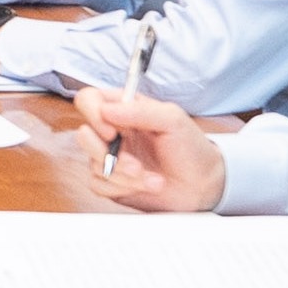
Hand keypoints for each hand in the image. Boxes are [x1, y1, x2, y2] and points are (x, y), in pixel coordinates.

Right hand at [54, 83, 223, 211]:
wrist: (203, 185)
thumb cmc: (191, 148)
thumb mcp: (173, 120)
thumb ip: (140, 111)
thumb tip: (106, 110)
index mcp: (124, 109)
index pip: (89, 100)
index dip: (92, 114)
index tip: (111, 132)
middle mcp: (114, 132)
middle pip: (84, 135)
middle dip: (109, 154)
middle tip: (135, 164)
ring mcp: (111, 158)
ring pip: (93, 164)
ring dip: (124, 175)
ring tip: (152, 178)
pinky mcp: (112, 182)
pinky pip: (98, 185)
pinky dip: (122, 188)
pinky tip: (146, 186)